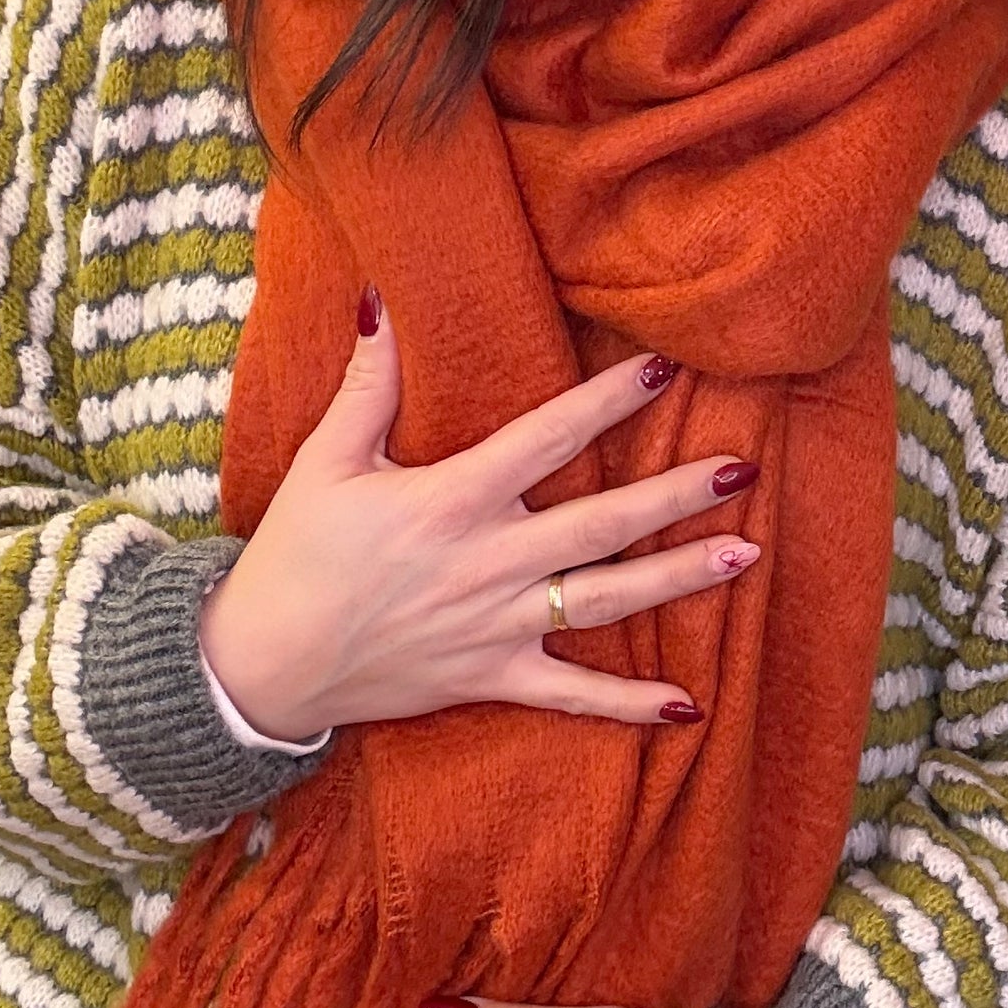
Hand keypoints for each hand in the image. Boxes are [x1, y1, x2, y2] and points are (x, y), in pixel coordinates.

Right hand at [199, 295, 759, 742]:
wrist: (262, 665)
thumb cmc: (296, 555)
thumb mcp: (327, 461)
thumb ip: (368, 384)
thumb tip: (380, 300)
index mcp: (452, 501)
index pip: (546, 441)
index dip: (606, 404)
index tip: (662, 370)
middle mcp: (488, 563)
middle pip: (601, 523)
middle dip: (676, 495)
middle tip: (742, 469)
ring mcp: (496, 626)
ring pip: (606, 600)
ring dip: (679, 579)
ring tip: (746, 554)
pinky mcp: (491, 679)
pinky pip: (571, 696)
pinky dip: (629, 706)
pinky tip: (689, 707)